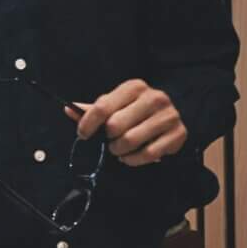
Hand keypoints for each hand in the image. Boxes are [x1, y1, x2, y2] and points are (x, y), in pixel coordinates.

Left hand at [69, 79, 186, 165]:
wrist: (170, 117)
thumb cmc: (136, 111)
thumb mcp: (116, 105)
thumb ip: (93, 110)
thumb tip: (68, 109)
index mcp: (134, 87)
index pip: (103, 106)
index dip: (88, 124)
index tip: (83, 134)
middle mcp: (154, 97)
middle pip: (115, 125)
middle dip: (107, 139)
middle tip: (109, 141)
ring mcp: (168, 115)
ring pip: (130, 140)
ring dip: (119, 151)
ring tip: (119, 149)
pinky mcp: (178, 134)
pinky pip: (148, 154)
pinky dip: (134, 160)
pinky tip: (131, 157)